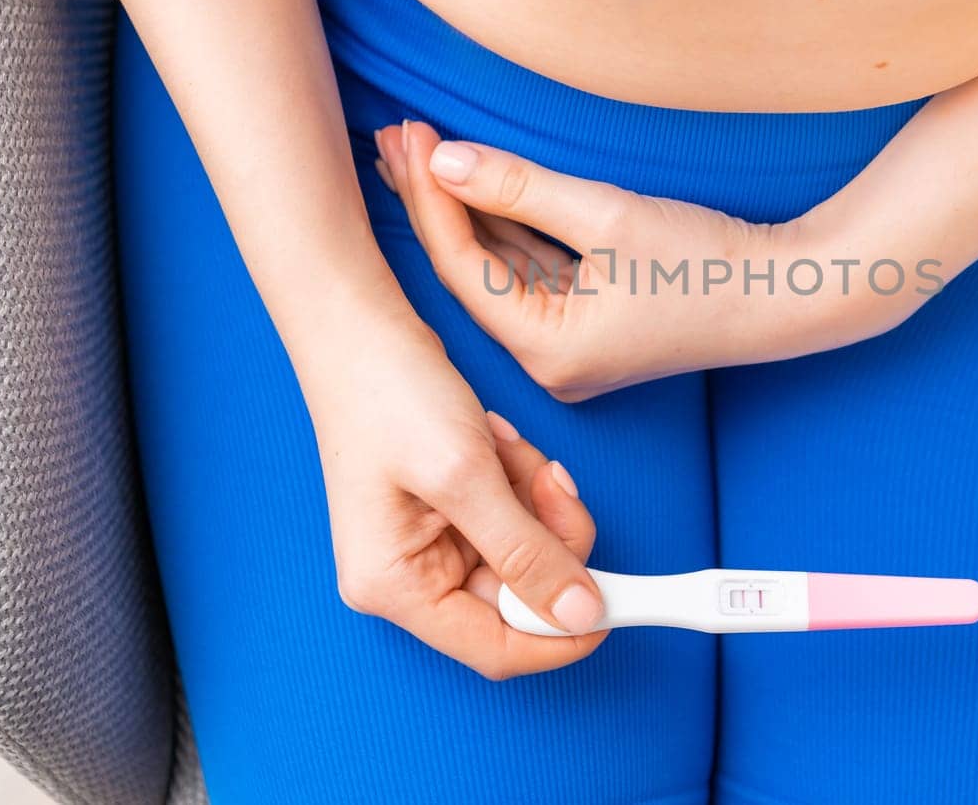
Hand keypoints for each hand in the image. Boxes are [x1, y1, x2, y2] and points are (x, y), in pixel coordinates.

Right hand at [294, 314, 607, 678]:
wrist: (361, 328)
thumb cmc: (389, 396)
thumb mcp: (467, 477)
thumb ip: (526, 552)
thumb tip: (580, 615)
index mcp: (395, 587)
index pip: (495, 648)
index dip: (561, 634)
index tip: (616, 603)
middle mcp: (408, 576)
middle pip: (519, 595)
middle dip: (549, 535)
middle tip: (551, 482)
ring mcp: (429, 544)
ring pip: (525, 551)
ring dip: (535, 498)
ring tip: (506, 447)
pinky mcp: (450, 511)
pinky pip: (514, 516)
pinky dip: (522, 479)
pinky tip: (497, 441)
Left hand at [373, 122, 924, 400]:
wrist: (789, 294)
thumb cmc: (708, 263)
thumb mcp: (609, 216)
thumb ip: (521, 187)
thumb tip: (443, 162)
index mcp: (548, 349)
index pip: (465, 267)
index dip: (431, 200)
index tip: (410, 137)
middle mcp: (550, 359)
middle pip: (474, 268)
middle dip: (436, 200)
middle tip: (395, 135)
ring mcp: (571, 345)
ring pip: (502, 266)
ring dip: (467, 208)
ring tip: (421, 149)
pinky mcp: (592, 325)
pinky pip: (535, 270)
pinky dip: (507, 226)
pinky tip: (474, 182)